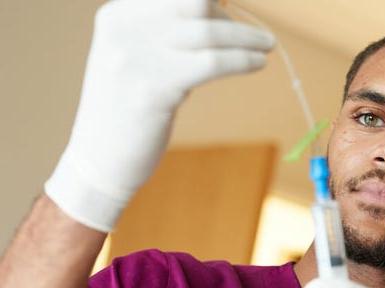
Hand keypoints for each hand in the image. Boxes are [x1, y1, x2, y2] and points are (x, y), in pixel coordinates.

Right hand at [45, 0, 274, 231]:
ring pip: (208, 32)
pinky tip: (257, 63)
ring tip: (267, 45)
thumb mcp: (140, 57)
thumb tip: (221, 8)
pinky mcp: (153, 90)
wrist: (100, 158)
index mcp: (118, 16)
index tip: (231, 14)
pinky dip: (242, 60)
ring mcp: (135, 59)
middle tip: (257, 37)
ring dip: (246, 37)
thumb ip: (170, 33)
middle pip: (195, 4)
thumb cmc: (130, 107)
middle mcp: (124, 29)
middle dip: (230, 19)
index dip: (212, 3)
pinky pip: (211, 63)